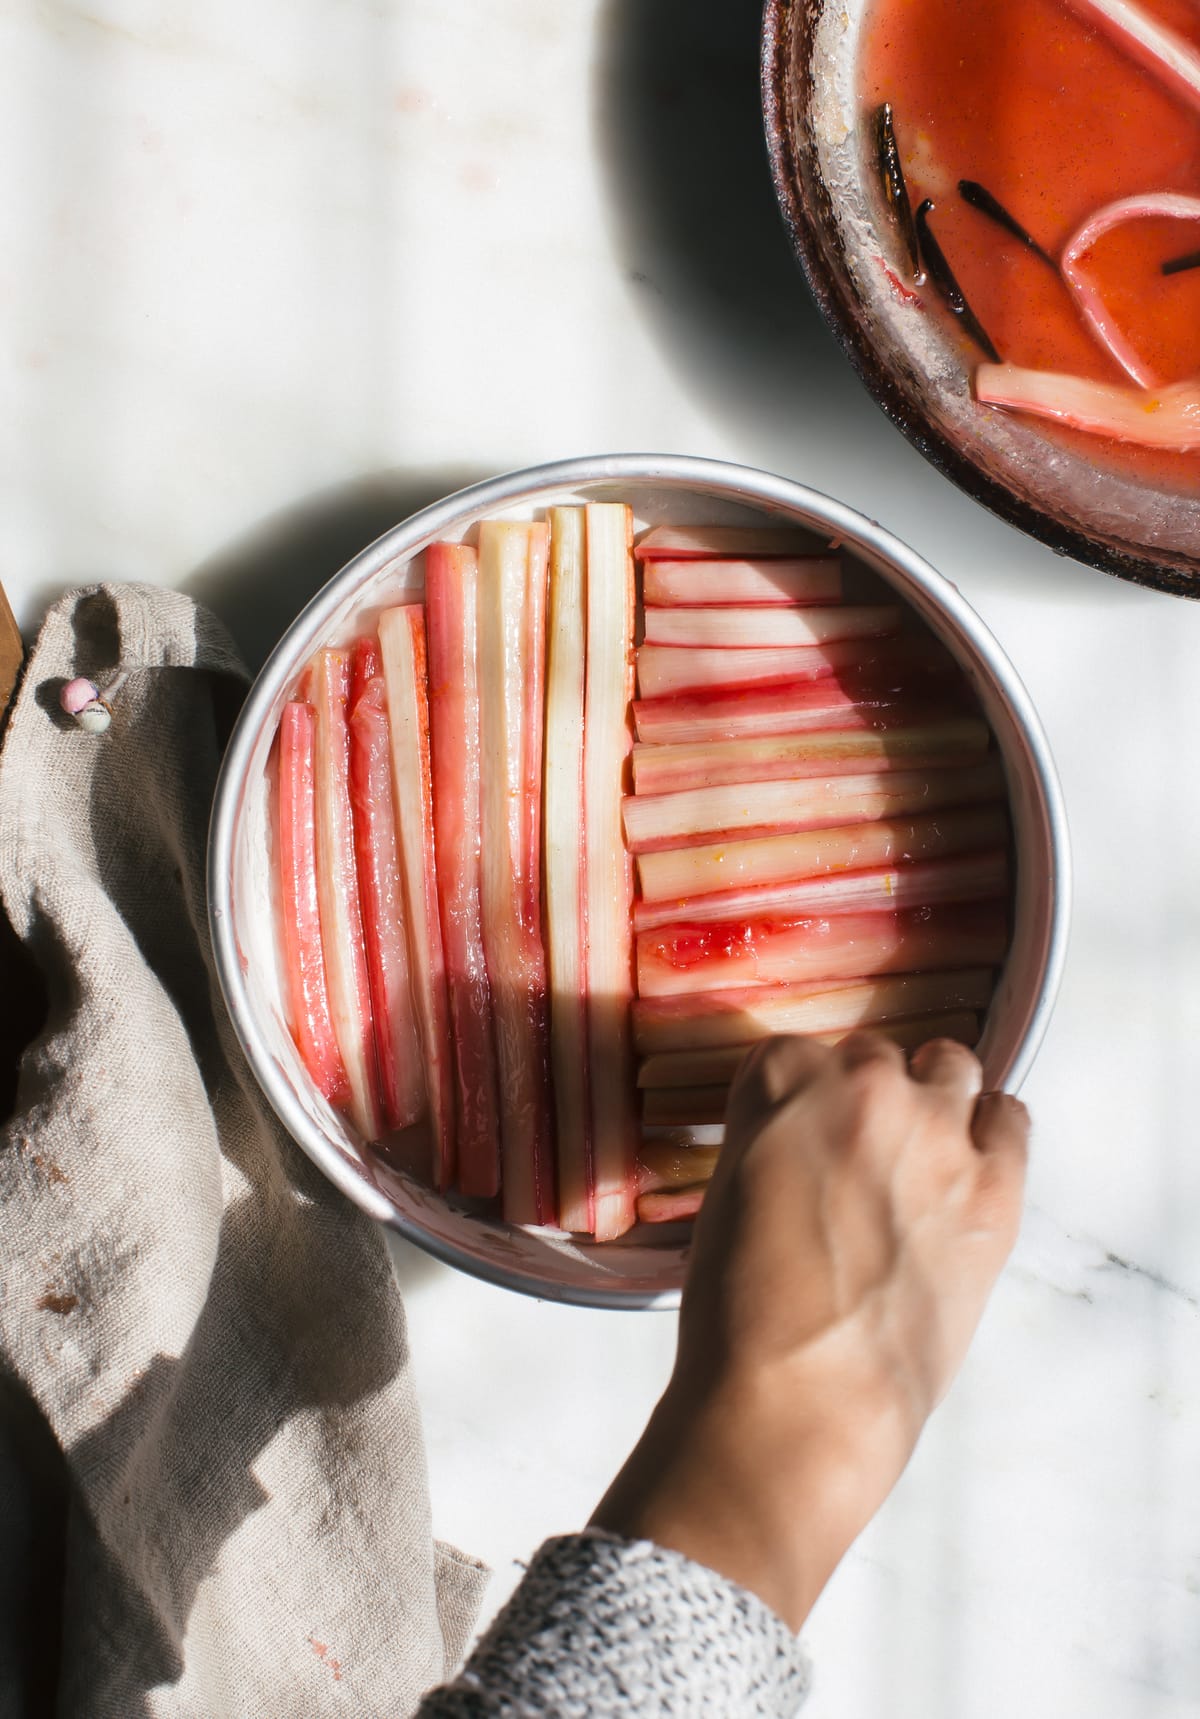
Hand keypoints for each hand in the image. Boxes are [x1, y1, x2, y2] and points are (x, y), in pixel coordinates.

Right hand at [591, 1031, 1029, 1630]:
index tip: (797, 1134)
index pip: (793, 1055)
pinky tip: (969, 1166)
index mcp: (781, 1083)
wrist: (800, 1404)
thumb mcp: (724, 1201)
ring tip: (916, 1153)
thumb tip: (802, 1152)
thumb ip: (768, 1145)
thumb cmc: (743, 1323)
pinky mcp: (994, 1189)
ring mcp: (935, 1133)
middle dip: (863, 1098)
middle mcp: (862, 1087)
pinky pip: (1011, 1119)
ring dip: (931, 1099)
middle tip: (853, 1156)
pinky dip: (992, 1133)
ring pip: (949, 1066)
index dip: (797, 1101)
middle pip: (872, 1056)